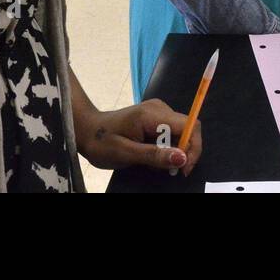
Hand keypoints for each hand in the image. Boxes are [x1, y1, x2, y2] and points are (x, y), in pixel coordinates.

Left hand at [77, 99, 202, 174]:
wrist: (86, 130)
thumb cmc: (102, 142)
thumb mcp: (126, 153)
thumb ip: (155, 156)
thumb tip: (182, 158)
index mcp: (152, 114)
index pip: (189, 125)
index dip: (193, 147)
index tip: (184, 168)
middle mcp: (159, 108)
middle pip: (187, 128)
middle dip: (184, 151)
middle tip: (171, 172)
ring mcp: (157, 111)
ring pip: (179, 132)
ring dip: (174, 151)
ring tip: (155, 163)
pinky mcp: (154, 117)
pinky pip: (170, 133)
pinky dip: (166, 147)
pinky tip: (151, 155)